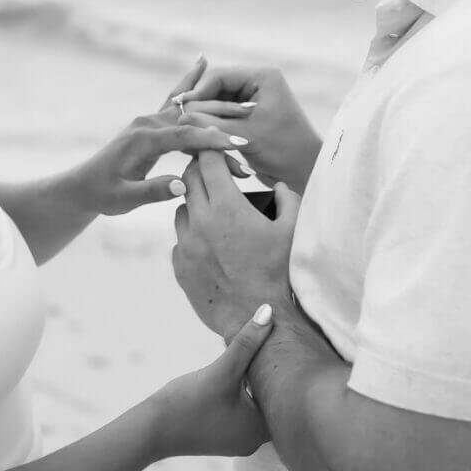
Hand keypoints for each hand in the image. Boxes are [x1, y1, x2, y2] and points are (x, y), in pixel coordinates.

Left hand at [75, 57, 251, 215]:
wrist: (84, 185)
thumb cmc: (104, 194)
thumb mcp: (125, 199)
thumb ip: (153, 191)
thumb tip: (183, 184)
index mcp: (142, 141)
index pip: (183, 136)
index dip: (211, 139)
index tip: (238, 144)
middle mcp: (147, 123)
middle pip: (192, 118)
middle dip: (223, 121)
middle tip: (254, 122)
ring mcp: (149, 119)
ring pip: (188, 108)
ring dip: (216, 106)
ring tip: (247, 101)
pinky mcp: (151, 121)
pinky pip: (175, 100)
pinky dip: (191, 83)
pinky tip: (203, 62)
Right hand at [152, 305, 273, 458]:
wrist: (152, 430)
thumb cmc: (189, 402)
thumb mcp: (222, 369)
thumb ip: (246, 341)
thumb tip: (268, 312)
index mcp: (261, 428)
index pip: (285, 393)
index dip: (286, 365)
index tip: (286, 340)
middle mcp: (254, 439)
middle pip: (270, 398)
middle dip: (269, 371)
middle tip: (274, 340)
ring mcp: (237, 439)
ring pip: (255, 403)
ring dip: (254, 380)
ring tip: (255, 352)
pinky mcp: (221, 434)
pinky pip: (241, 409)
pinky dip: (241, 391)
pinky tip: (234, 372)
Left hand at [172, 151, 299, 339]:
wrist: (258, 318)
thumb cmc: (280, 274)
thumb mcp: (291, 231)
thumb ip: (288, 199)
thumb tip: (278, 185)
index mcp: (227, 207)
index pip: (208, 161)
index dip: (213, 151)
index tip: (220, 153)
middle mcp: (201, 221)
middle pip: (189, 178)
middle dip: (201, 171)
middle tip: (216, 176)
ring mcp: (186, 244)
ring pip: (181, 208)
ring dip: (195, 204)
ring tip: (216, 214)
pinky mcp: (179, 265)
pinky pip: (179, 239)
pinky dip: (191, 236)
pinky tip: (210, 245)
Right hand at [176, 66, 321, 191]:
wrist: (305, 173)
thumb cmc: (284, 151)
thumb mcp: (245, 135)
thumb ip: (212, 124)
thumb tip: (179, 116)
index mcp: (261, 76)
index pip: (218, 77)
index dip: (197, 93)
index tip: (180, 111)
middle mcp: (255, 83)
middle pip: (213, 89)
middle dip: (199, 108)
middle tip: (180, 124)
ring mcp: (249, 98)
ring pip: (213, 103)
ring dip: (203, 119)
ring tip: (187, 134)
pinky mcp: (245, 115)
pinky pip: (219, 116)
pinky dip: (210, 127)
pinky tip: (197, 139)